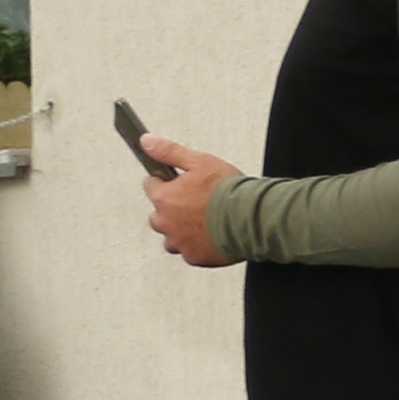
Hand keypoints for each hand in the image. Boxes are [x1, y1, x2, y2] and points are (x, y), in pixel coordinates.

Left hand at [140, 140, 240, 265]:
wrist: (252, 218)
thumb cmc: (228, 190)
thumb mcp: (199, 161)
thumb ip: (169, 152)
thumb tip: (146, 142)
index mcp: (164, 198)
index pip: (151, 185)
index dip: (166, 181)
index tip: (178, 181)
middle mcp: (166, 223)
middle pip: (158, 214)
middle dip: (171, 207)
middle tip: (195, 201)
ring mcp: (179, 242)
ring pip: (171, 236)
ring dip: (181, 229)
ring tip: (203, 219)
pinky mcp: (194, 257)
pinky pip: (188, 251)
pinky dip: (196, 244)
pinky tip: (211, 234)